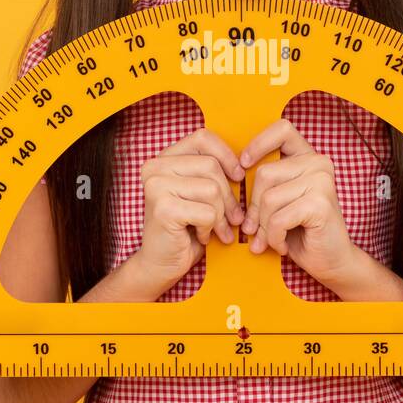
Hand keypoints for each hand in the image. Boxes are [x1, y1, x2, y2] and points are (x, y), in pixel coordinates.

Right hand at [134, 127, 246, 286]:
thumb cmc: (185, 228)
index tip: (238, 176)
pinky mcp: (163, 209)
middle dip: (228, 196)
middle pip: (211, 166)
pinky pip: (207, 212)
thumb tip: (247, 162)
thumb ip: (212, 172)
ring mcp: (156, 187)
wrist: (160, 264)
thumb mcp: (199, 193)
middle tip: (231, 218)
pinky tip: (201, 235)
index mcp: (163, 158)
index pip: (203, 138)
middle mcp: (154, 167)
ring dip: (221, 215)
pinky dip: (211, 228)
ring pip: (212, 189)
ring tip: (215, 229)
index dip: (226, 155)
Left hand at [238, 118, 355, 284]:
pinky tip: (282, 245)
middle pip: (264, 174)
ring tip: (271, 239)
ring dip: (263, 227)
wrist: (331, 261)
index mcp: (308, 156)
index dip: (258, 143)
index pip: (282, 129)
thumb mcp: (279, 201)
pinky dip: (273, 238)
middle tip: (255, 230)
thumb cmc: (301, 231)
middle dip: (254, 208)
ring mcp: (322, 181)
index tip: (243, 165)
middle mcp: (319, 163)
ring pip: (268, 199)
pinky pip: (278, 218)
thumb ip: (264, 184)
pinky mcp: (320, 204)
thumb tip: (229, 180)